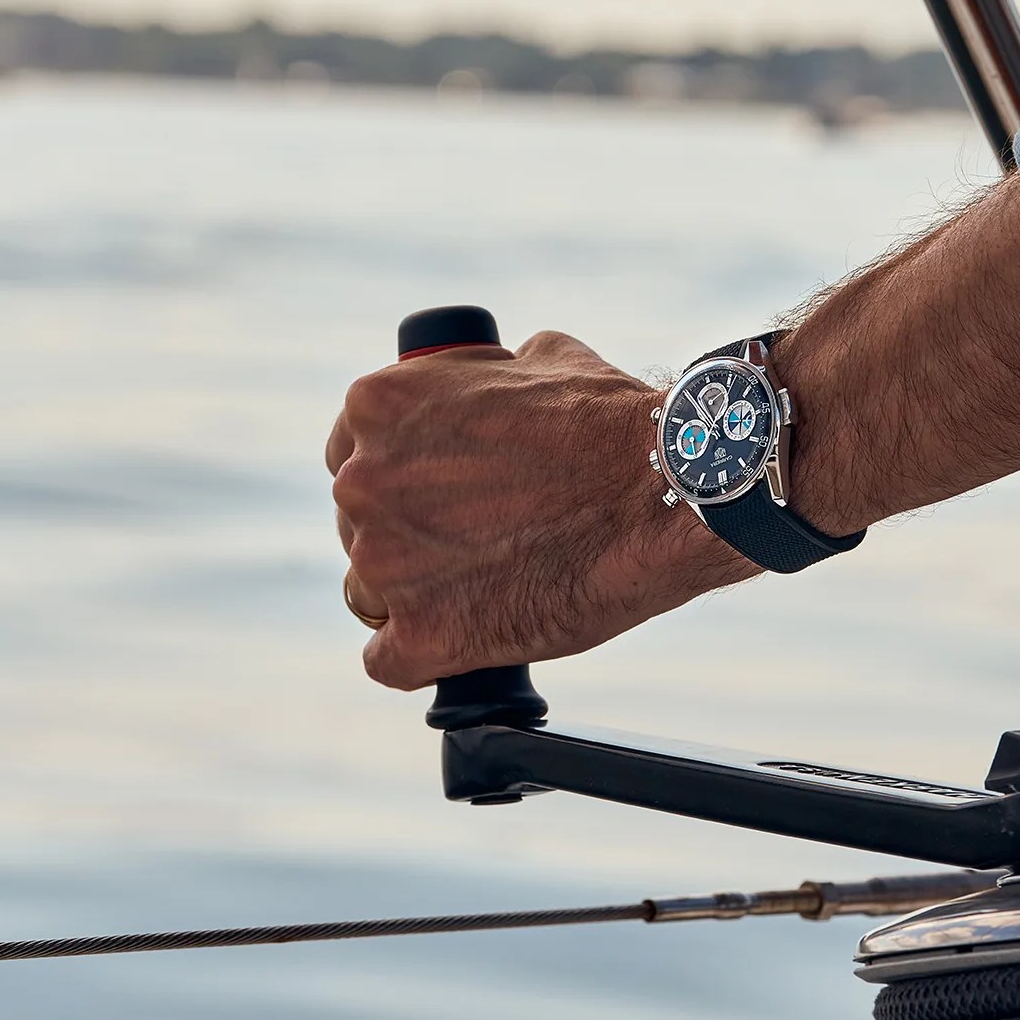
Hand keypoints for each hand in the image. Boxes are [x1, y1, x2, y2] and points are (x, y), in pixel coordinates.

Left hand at [327, 332, 758, 689]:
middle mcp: (364, 482)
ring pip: (370, 594)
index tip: (437, 490)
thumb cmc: (614, 422)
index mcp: (379, 406)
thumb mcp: (541, 358)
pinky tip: (466, 640)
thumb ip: (488, 374)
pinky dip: (426, 655)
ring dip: (414, 595)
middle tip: (475, 540)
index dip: (400, 473)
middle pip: (359, 523)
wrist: (667, 492)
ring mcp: (387, 565)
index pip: (353, 450)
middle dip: (409, 533)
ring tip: (484, 589)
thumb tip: (497, 380)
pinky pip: (390, 662)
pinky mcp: (425, 637)